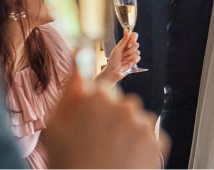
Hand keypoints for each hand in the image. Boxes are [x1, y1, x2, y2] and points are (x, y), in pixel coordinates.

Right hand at [45, 70, 168, 168]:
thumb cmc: (68, 162)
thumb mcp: (56, 126)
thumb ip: (70, 88)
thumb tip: (80, 55)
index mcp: (99, 98)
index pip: (103, 95)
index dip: (93, 113)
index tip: (87, 129)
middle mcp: (126, 105)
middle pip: (122, 106)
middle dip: (112, 121)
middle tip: (98, 146)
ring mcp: (143, 124)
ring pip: (137, 122)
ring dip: (128, 135)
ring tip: (112, 157)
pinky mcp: (157, 142)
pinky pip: (150, 139)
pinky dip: (141, 149)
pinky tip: (125, 162)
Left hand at [98, 31, 139, 83]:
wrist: (113, 73)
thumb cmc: (112, 61)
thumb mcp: (117, 49)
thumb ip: (124, 40)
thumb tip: (126, 30)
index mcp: (125, 43)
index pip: (134, 35)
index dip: (133, 40)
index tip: (129, 45)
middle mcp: (129, 48)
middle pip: (136, 45)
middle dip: (129, 51)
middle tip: (123, 55)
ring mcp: (132, 54)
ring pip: (138, 52)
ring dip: (130, 58)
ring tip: (124, 61)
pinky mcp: (134, 60)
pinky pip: (138, 58)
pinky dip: (132, 62)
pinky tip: (127, 64)